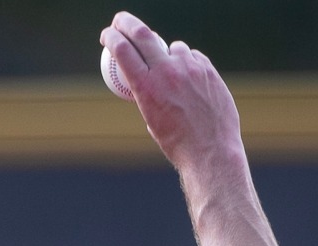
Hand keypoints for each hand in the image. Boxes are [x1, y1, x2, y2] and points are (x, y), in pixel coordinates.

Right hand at [99, 12, 244, 177]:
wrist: (210, 151)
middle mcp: (166, 72)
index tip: (107, 34)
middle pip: (142, 34)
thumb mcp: (151, 118)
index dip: (111, 37)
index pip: (122, 50)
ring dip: (167, 55)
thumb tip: (143, 74)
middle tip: (120, 21)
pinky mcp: (208, 69)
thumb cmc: (176, 142)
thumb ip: (147, 92)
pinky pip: (193, 57)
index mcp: (146, 87)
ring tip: (173, 79)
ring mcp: (190, 68)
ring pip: (173, 47)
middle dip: (126, 23)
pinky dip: (187, 65)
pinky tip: (191, 84)